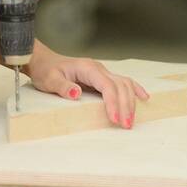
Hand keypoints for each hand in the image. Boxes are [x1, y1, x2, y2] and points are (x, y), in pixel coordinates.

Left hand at [26, 53, 149, 127]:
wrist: (43, 61)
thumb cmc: (45, 70)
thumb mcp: (49, 79)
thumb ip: (62, 86)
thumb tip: (76, 93)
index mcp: (87, 68)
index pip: (107, 86)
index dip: (113, 102)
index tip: (115, 119)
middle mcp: (98, 69)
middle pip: (120, 86)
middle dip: (126, 106)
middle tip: (126, 126)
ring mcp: (101, 72)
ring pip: (124, 84)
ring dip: (130, 102)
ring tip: (130, 121)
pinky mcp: (101, 77)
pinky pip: (122, 82)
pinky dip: (134, 90)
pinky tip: (144, 98)